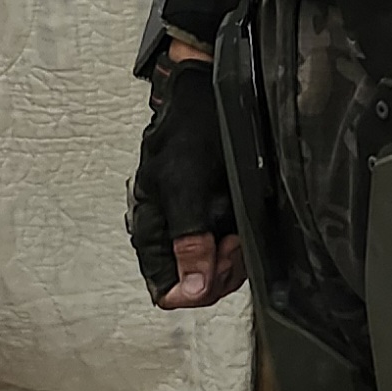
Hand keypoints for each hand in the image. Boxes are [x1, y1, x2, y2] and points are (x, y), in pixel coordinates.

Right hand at [127, 48, 245, 310]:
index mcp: (151, 233)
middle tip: (233, 239)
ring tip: (237, 228)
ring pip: (215, 272)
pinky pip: (226, 251)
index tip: (218, 257)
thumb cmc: (190, 132)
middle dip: (220, 269)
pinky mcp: (211, 222)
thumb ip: (188, 238)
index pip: (168, 292)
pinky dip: (239, 244)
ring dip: (233, 257)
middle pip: (197, 286)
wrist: (206, 97)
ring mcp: (191, 231)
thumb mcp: (186, 184)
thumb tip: (192, 291)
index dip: (198, 287)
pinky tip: (240, 223)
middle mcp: (169, 238)